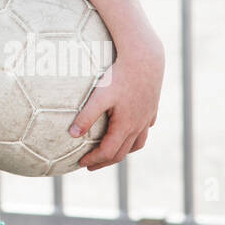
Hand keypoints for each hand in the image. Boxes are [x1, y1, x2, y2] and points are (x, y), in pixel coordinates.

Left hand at [69, 36, 163, 170]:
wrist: (144, 59)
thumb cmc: (119, 76)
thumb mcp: (100, 96)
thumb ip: (86, 116)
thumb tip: (72, 134)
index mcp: (125, 126)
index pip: (108, 152)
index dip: (94, 160)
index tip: (80, 163)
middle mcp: (138, 125)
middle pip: (122, 153)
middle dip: (105, 161)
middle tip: (90, 165)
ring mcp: (147, 117)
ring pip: (137, 143)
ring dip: (123, 151)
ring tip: (111, 152)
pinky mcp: (151, 108)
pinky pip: (146, 128)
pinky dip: (136, 135)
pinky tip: (131, 131)